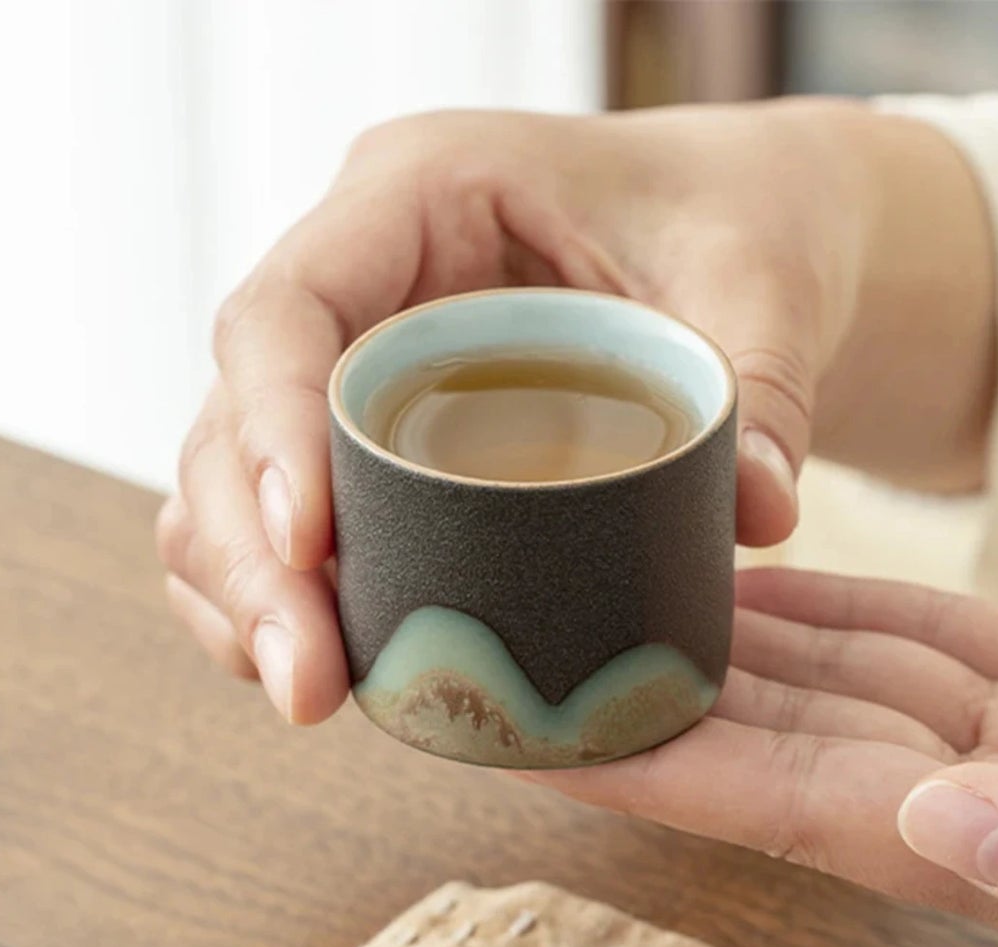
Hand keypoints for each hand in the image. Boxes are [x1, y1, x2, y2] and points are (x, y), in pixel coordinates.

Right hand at [157, 102, 994, 720]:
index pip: (290, 309)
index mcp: (419, 196)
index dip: (275, 428)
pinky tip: (316, 678)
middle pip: (233, 417)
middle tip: (308, 686)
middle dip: (252, 560)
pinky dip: (280, 599)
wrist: (738, 229)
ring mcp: (353, 364)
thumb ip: (765, 386)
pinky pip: (286, 523)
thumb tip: (758, 517)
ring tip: (307, 699)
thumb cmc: (738, 222)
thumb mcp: (765, 281)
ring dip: (248, 596)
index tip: (311, 545)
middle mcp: (360, 280)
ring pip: (232, 480)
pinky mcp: (375, 441)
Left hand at [527, 568, 997, 946]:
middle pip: (788, 744)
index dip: (666, 766)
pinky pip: (931, 641)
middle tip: (537, 654)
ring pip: (846, 682)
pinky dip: (842, 609)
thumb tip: (941, 828)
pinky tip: (759, 579)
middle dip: (663, 700)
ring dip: (732, 640)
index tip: (544, 730)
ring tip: (618, 598)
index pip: (792, 810)